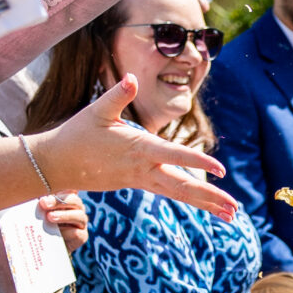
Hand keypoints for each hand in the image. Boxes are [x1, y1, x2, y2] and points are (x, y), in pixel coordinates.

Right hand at [25, 75, 235, 218]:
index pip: (174, 155)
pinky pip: (171, 193)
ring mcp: (142, 180)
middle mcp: (144, 169)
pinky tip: (210, 206)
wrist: (56, 164)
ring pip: (179, 194)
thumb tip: (131, 78)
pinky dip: (192, 199)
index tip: (221, 169)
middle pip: (182, 186)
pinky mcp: (140, 184)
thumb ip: (117, 95)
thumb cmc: (77, 134)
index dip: (198, 161)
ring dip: (207, 203)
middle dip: (210, 197)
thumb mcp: (97, 111)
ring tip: (232, 214)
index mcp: (139, 149)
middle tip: (236, 208)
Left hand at [40, 192, 86, 252]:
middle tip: (44, 203)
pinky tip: (56, 232)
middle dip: (59, 201)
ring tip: (50, 218)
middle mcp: (76, 209)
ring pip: (79, 215)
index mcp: (65, 199)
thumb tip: (33, 196)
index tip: (46, 191)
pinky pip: (77, 232)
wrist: (40, 248)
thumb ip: (36, 203)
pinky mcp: (82, 236)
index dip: (61, 188)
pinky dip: (66, 232)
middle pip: (74, 200)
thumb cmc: (35, 225)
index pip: (68, 189)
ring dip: (64, 216)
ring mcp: (81, 222)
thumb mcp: (34, 211)